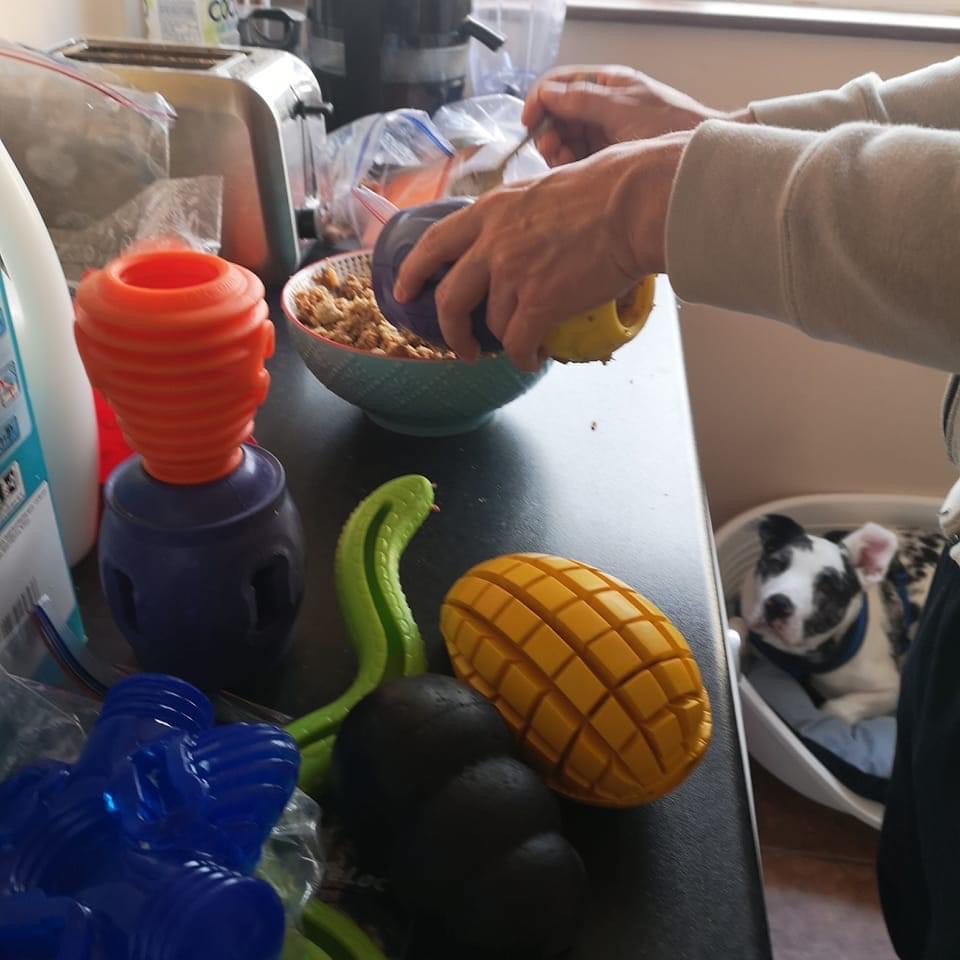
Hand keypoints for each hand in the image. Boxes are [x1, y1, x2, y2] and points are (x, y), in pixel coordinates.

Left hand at [395, 133, 688, 371]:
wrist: (634, 204)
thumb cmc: (605, 187)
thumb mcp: (541, 188)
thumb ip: (519, 216)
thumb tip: (521, 235)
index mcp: (490, 211)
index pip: (434, 243)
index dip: (413, 271)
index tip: (405, 289)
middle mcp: (492, 243)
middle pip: (449, 298)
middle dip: (449, 330)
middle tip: (459, 346)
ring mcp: (512, 274)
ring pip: (491, 325)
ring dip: (502, 343)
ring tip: (520, 347)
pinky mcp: (539, 303)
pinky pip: (517, 343)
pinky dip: (522, 357)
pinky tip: (532, 359)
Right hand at [522, 65, 746, 165]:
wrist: (698, 157)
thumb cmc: (670, 126)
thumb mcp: (622, 109)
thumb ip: (582, 100)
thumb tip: (547, 93)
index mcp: (606, 84)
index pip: (560, 83)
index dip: (539, 100)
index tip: (527, 122)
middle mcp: (602, 105)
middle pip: (558, 113)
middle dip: (549, 130)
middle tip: (551, 149)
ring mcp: (603, 132)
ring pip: (564, 138)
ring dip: (556, 150)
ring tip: (563, 162)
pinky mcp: (606, 157)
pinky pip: (576, 159)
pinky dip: (569, 165)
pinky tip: (572, 171)